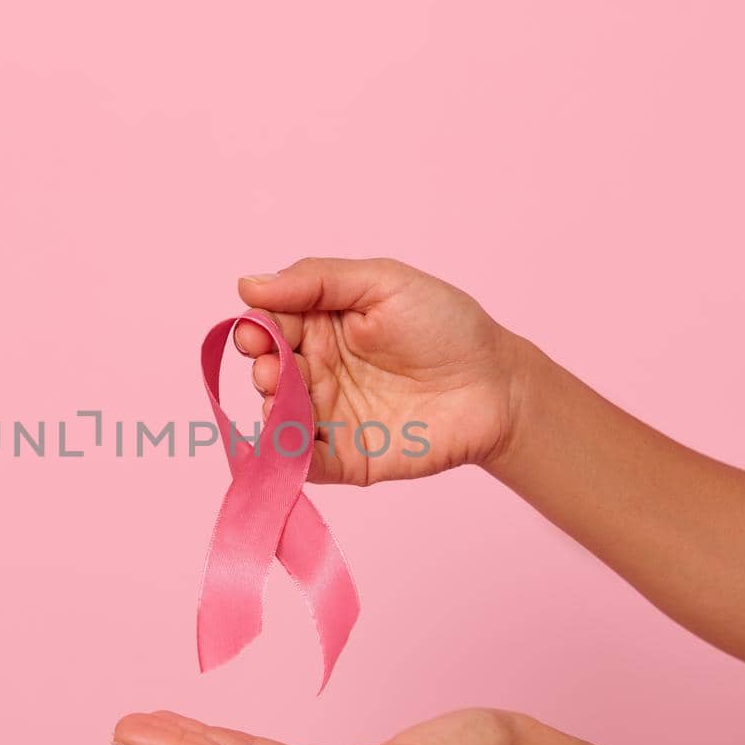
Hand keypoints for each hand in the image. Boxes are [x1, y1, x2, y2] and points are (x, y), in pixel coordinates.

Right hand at [234, 257, 523, 484]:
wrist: (497, 386)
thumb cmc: (447, 326)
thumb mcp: (382, 282)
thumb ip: (317, 280)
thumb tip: (248, 285)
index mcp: (322, 324)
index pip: (271, 325)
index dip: (256, 328)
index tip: (256, 332)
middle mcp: (318, 370)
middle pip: (269, 371)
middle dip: (263, 368)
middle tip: (275, 368)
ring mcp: (329, 416)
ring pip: (277, 417)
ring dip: (270, 408)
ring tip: (282, 394)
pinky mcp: (344, 458)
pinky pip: (303, 463)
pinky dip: (286, 457)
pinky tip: (287, 442)